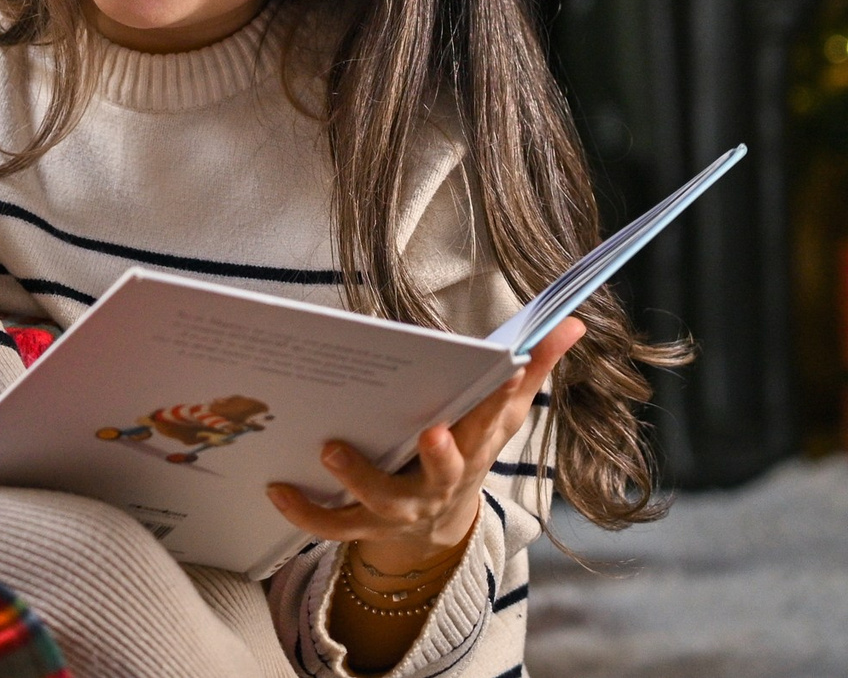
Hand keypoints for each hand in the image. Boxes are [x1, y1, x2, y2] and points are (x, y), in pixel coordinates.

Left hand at [265, 317, 582, 571]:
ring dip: (358, 479)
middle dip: (442, 457)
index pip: (497, 420)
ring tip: (329, 449)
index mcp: (477, 447)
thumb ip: (535, 366)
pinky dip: (304, 513)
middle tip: (430, 431)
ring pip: (383, 503)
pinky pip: (333, 526)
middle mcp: (442, 483)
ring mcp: (403, 508)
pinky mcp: (365, 525)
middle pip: (447, 474)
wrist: (439, 525)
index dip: (504, 397)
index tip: (507, 368)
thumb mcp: (505, 412)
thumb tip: (572, 321)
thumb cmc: (469, 447)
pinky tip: (276, 486)